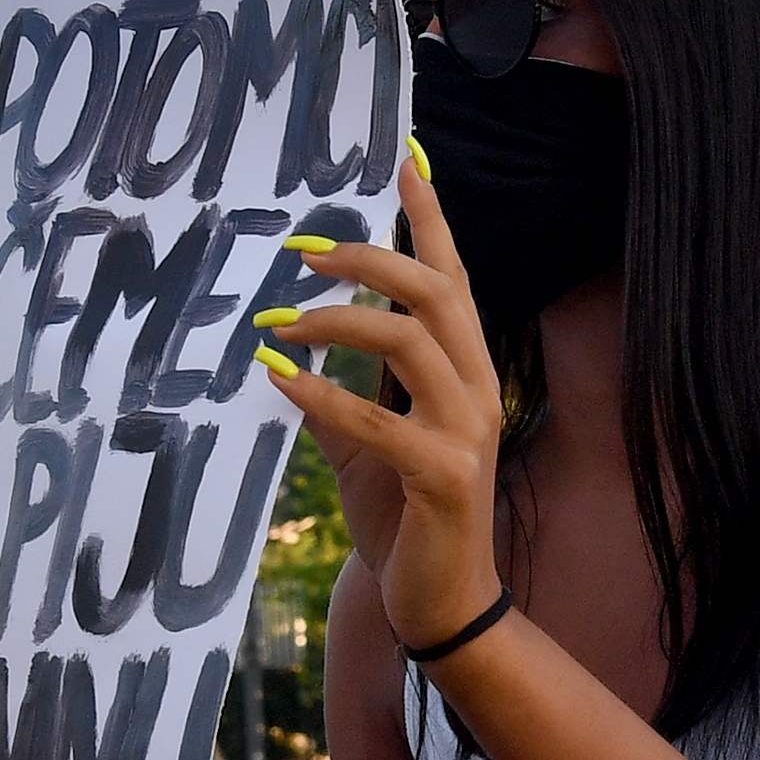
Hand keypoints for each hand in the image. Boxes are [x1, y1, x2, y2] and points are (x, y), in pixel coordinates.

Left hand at [262, 148, 511, 656]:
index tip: (406, 155)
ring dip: (339, 321)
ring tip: (281, 324)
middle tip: (304, 252)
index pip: (454, 277)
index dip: (430, 216)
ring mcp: (468, 432)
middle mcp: (478, 389)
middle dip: (373, 258)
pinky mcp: (444, 477)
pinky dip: (324, 395)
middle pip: (438, 294)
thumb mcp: (366, 446)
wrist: (438, 603)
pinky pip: (379, 421)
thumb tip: (285, 353)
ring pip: (412, 342)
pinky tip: (281, 382)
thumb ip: (342, 396)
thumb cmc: (406, 519)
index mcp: (467, 371)